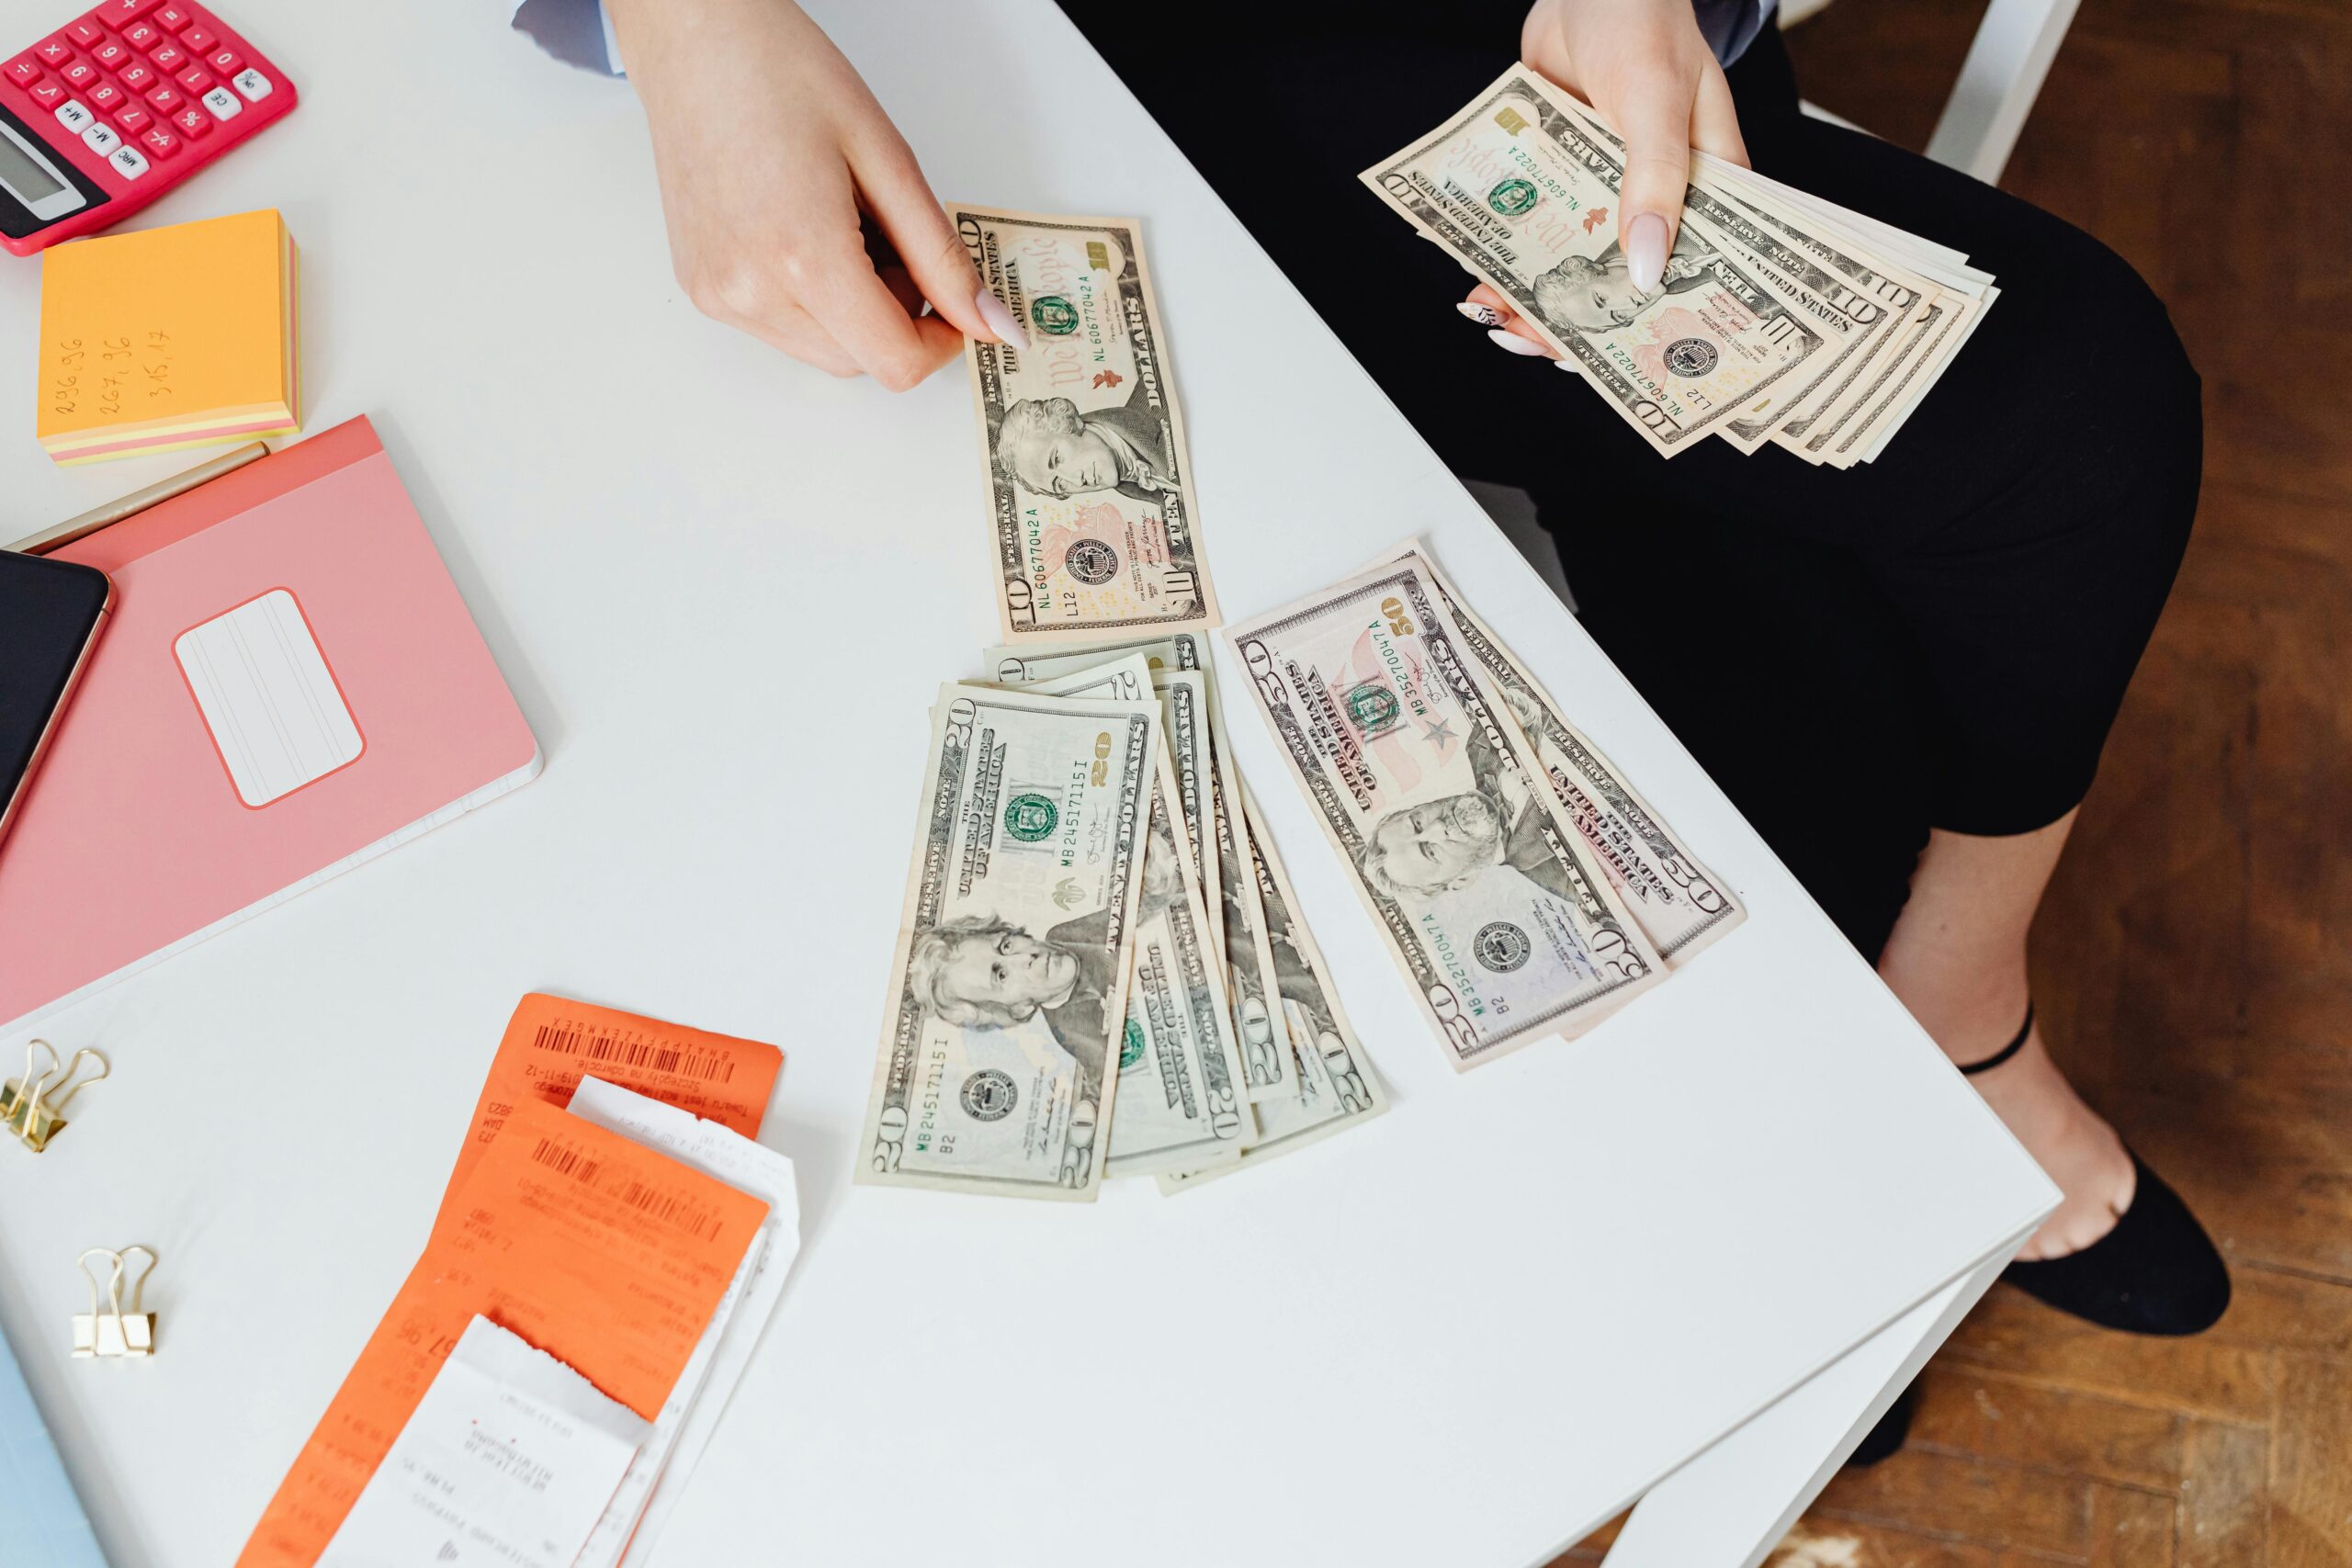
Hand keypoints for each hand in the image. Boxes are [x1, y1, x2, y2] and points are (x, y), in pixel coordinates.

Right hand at [606, 0, 1025, 387]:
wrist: (694, 40)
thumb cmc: (779, 72)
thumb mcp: (887, 159)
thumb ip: (942, 255)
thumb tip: (990, 323)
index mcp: (802, 256)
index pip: (895, 361)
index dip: (941, 340)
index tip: (955, 304)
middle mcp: (749, 290)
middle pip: (860, 362)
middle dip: (897, 318)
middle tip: (894, 239)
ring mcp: (718, 295)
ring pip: (822, 352)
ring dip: (855, 313)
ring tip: (844, 226)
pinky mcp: (701, 290)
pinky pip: (781, 329)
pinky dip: (813, 302)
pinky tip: (805, 233)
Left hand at [1472, 0, 1749, 356]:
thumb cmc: (1643, 21)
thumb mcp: (1654, 101)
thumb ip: (1652, 183)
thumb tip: (1647, 269)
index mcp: (1707, 188)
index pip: (1692, 275)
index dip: (1656, 323)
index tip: (1618, 364)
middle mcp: (1657, 197)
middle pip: (1619, 281)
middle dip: (1575, 319)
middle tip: (1528, 342)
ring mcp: (1604, 189)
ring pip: (1570, 262)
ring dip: (1530, 294)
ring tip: (1492, 317)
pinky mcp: (1559, 175)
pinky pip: (1533, 227)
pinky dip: (1504, 252)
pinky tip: (1475, 278)